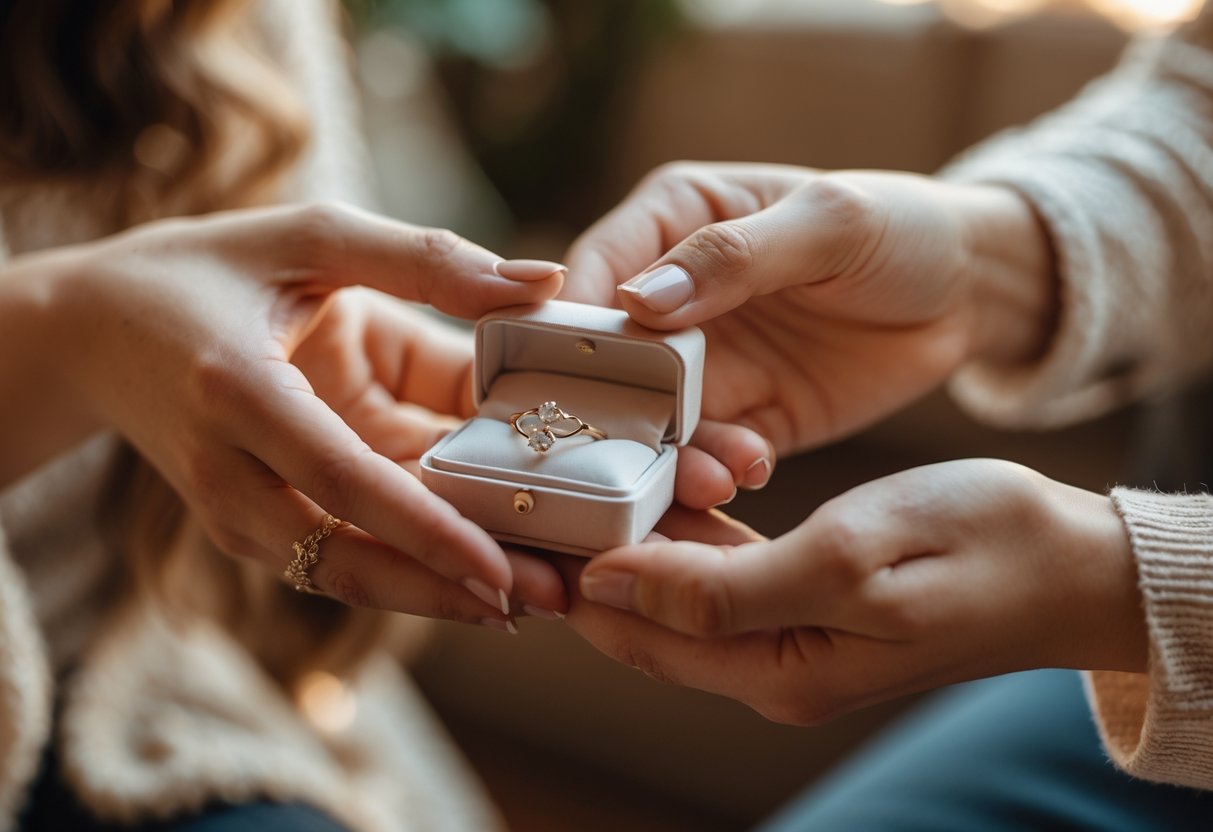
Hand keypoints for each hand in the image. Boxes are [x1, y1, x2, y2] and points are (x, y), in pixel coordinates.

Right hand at [40, 202, 565, 622]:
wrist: (94, 329)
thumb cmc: (208, 270)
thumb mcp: (312, 239)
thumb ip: (429, 260)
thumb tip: (545, 283)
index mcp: (238, 391)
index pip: (344, 479)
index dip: (427, 531)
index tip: (504, 568)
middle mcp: (225, 469)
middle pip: (344, 558)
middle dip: (448, 589)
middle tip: (550, 601)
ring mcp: (229, 508)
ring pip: (340, 575)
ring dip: (434, 594)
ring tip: (534, 600)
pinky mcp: (244, 523)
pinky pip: (331, 557)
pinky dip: (402, 572)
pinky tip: (476, 576)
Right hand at [563, 164, 1057, 458]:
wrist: (969, 295)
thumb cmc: (900, 229)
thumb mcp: (829, 223)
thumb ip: (735, 258)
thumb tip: (639, 302)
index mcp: (670, 224)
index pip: (590, 279)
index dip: (562, 333)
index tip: (554, 387)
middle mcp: (669, 301)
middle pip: (604, 366)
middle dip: (610, 416)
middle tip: (629, 456)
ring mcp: (702, 368)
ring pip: (649, 424)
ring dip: (667, 456)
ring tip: (713, 476)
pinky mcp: (742, 421)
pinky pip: (706, 458)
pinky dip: (713, 474)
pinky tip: (750, 470)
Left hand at [563, 460, 1145, 723]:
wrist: (1070, 562)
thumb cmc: (975, 549)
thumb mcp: (846, 560)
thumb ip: (720, 586)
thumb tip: (609, 586)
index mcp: (769, 669)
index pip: (630, 632)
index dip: (564, 580)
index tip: (510, 518)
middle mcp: (763, 664)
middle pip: (637, 617)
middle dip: (581, 557)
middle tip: (527, 483)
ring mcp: (783, 634)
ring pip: (672, 589)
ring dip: (629, 539)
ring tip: (575, 472)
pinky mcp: (802, 598)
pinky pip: (718, 569)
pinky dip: (684, 530)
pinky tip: (657, 481)